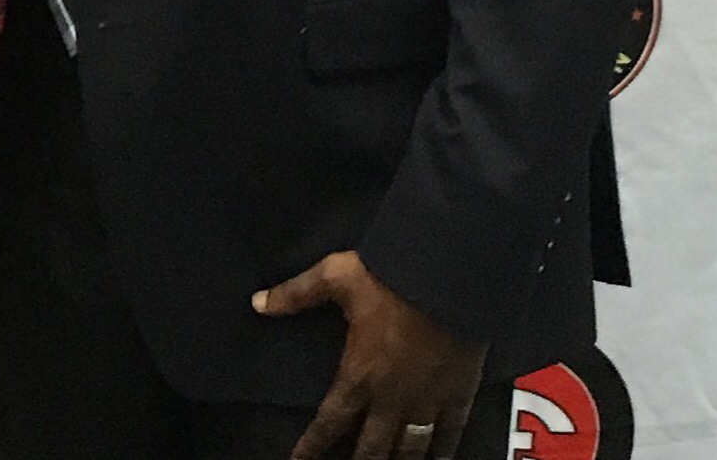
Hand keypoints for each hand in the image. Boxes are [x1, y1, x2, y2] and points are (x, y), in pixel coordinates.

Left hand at [254, 252, 487, 458]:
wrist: (446, 274)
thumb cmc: (389, 274)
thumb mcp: (335, 276)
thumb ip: (296, 293)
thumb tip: (258, 303)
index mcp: (358, 374)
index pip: (329, 423)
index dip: (312, 447)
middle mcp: (390, 398)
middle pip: (371, 450)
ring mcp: (426, 401)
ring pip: (409, 451)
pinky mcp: (458, 394)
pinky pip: (449, 436)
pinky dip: (441, 452)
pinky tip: (437, 459)